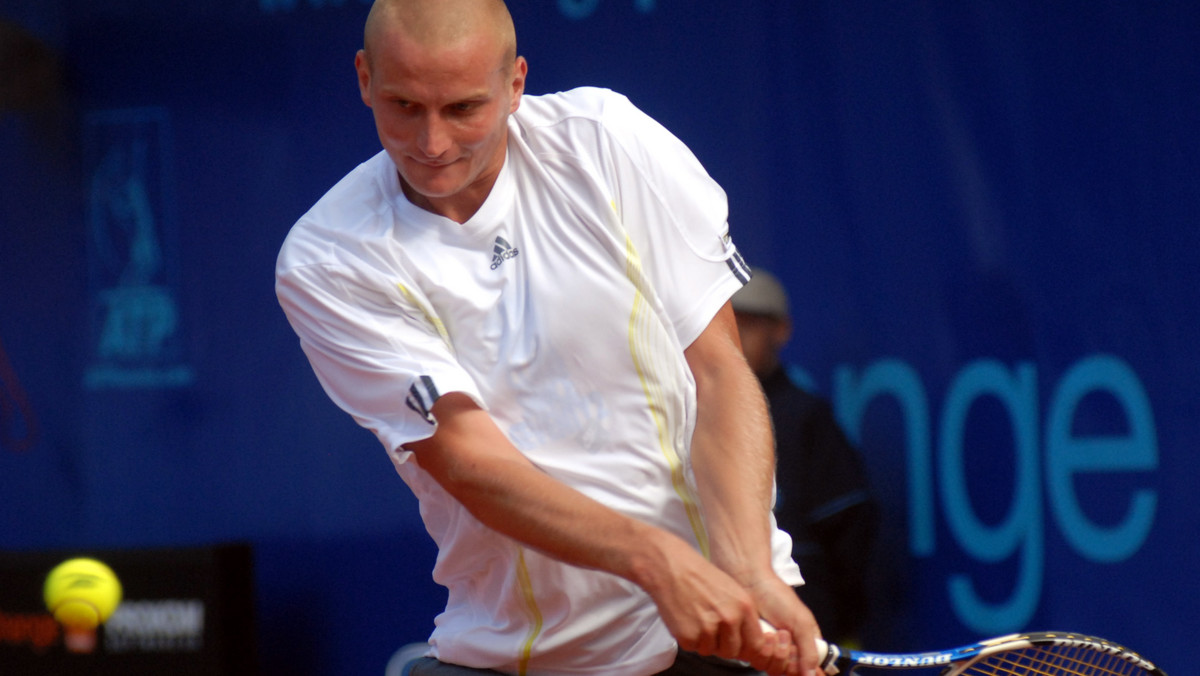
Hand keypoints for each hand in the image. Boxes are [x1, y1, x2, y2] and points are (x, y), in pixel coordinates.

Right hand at [636, 535, 770, 662]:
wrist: (671, 567)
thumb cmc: (699, 576)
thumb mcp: (732, 590)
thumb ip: (742, 616)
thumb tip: (747, 640)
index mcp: (744, 606)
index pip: (756, 644)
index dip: (747, 649)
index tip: (740, 646)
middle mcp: (729, 619)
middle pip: (732, 652)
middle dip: (722, 645)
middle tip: (712, 629)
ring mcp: (708, 629)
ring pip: (711, 650)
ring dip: (704, 641)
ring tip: (696, 618)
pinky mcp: (688, 636)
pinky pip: (693, 647)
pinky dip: (689, 638)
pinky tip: (686, 618)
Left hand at [747, 576, 822, 675]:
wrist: (750, 585)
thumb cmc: (778, 597)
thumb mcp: (801, 622)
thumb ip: (809, 650)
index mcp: (805, 643)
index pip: (811, 668)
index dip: (809, 670)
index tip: (802, 660)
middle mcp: (788, 650)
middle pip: (791, 672)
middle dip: (789, 657)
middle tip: (786, 636)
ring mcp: (769, 650)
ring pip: (774, 669)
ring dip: (775, 651)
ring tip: (775, 631)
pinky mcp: (752, 649)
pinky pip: (757, 661)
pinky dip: (761, 649)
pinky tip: (763, 634)